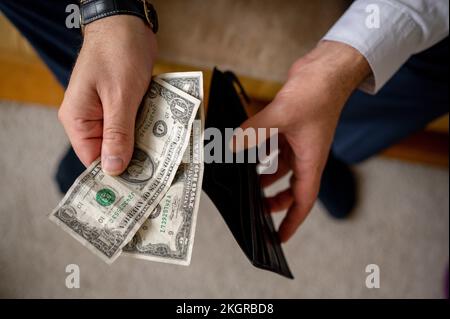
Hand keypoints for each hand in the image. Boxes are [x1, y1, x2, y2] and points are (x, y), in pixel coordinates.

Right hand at [58, 15, 156, 174]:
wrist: (128, 24)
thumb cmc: (117, 54)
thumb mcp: (119, 96)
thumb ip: (117, 134)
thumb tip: (112, 169)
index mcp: (79, 119)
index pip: (93, 159)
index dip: (114, 175)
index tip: (136, 190)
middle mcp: (91, 119)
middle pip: (111, 152)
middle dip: (134, 161)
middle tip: (158, 178)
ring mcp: (108, 112)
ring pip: (126, 139)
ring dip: (145, 146)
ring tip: (166, 162)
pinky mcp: (124, 104)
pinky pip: (135, 125)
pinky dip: (148, 130)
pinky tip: (166, 139)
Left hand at [235, 41, 369, 241]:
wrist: (327, 68)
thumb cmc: (317, 92)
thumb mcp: (283, 115)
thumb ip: (254, 132)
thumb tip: (230, 146)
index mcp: (310, 160)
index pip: (303, 200)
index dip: (291, 221)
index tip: (279, 238)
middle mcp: (305, 154)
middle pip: (291, 188)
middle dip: (274, 201)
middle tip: (255, 210)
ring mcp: (297, 140)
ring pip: (280, 168)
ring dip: (264, 176)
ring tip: (246, 183)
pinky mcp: (290, 127)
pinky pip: (274, 147)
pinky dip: (261, 152)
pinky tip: (245, 151)